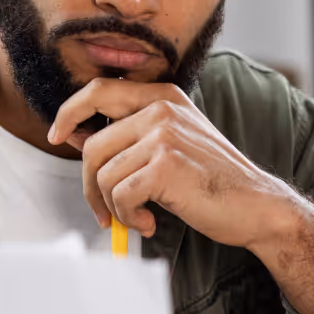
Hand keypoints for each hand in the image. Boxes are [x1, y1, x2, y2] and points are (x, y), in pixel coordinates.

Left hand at [48, 78, 298, 248]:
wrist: (256, 205)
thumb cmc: (214, 181)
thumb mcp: (172, 144)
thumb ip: (129, 136)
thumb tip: (74, 138)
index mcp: (163, 96)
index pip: (97, 91)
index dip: (69, 113)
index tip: (58, 137)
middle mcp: (162, 109)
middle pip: (93, 146)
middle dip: (90, 186)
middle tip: (104, 212)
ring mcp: (164, 135)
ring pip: (104, 176)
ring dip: (115, 208)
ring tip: (140, 218)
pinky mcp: (165, 165)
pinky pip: (120, 196)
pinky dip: (129, 218)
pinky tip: (150, 223)